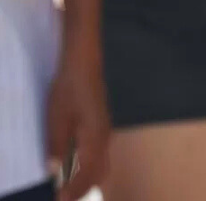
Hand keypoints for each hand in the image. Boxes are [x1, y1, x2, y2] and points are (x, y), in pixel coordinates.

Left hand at [46, 38, 108, 200]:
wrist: (84, 63)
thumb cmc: (70, 90)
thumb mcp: (58, 119)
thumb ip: (58, 147)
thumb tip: (55, 173)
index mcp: (95, 139)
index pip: (86, 175)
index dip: (73, 191)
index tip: (59, 200)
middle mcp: (104, 137)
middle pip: (99, 173)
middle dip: (83, 188)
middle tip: (64, 196)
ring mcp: (105, 130)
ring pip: (102, 163)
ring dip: (86, 178)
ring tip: (68, 186)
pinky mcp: (101, 124)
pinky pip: (100, 153)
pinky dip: (89, 166)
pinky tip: (75, 164)